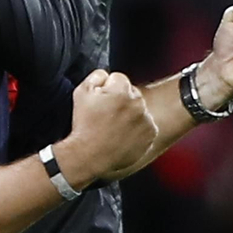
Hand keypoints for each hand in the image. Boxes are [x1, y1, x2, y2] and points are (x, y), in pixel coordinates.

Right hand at [54, 71, 157, 186]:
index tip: (101, 103)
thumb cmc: (83, 125)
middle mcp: (138, 103)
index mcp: (122, 90)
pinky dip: (138, 129)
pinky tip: (123, 135)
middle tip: (107, 117)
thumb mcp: (81, 92)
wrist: (88, 156)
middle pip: (132, 93)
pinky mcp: (151, 134)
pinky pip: (146, 125)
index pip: (119, 79)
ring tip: (114, 128)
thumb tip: (107, 75)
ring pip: (139, 109)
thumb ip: (97, 76)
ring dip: (130, 115)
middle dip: (122, 101)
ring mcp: (146, 119)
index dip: (107, 89)